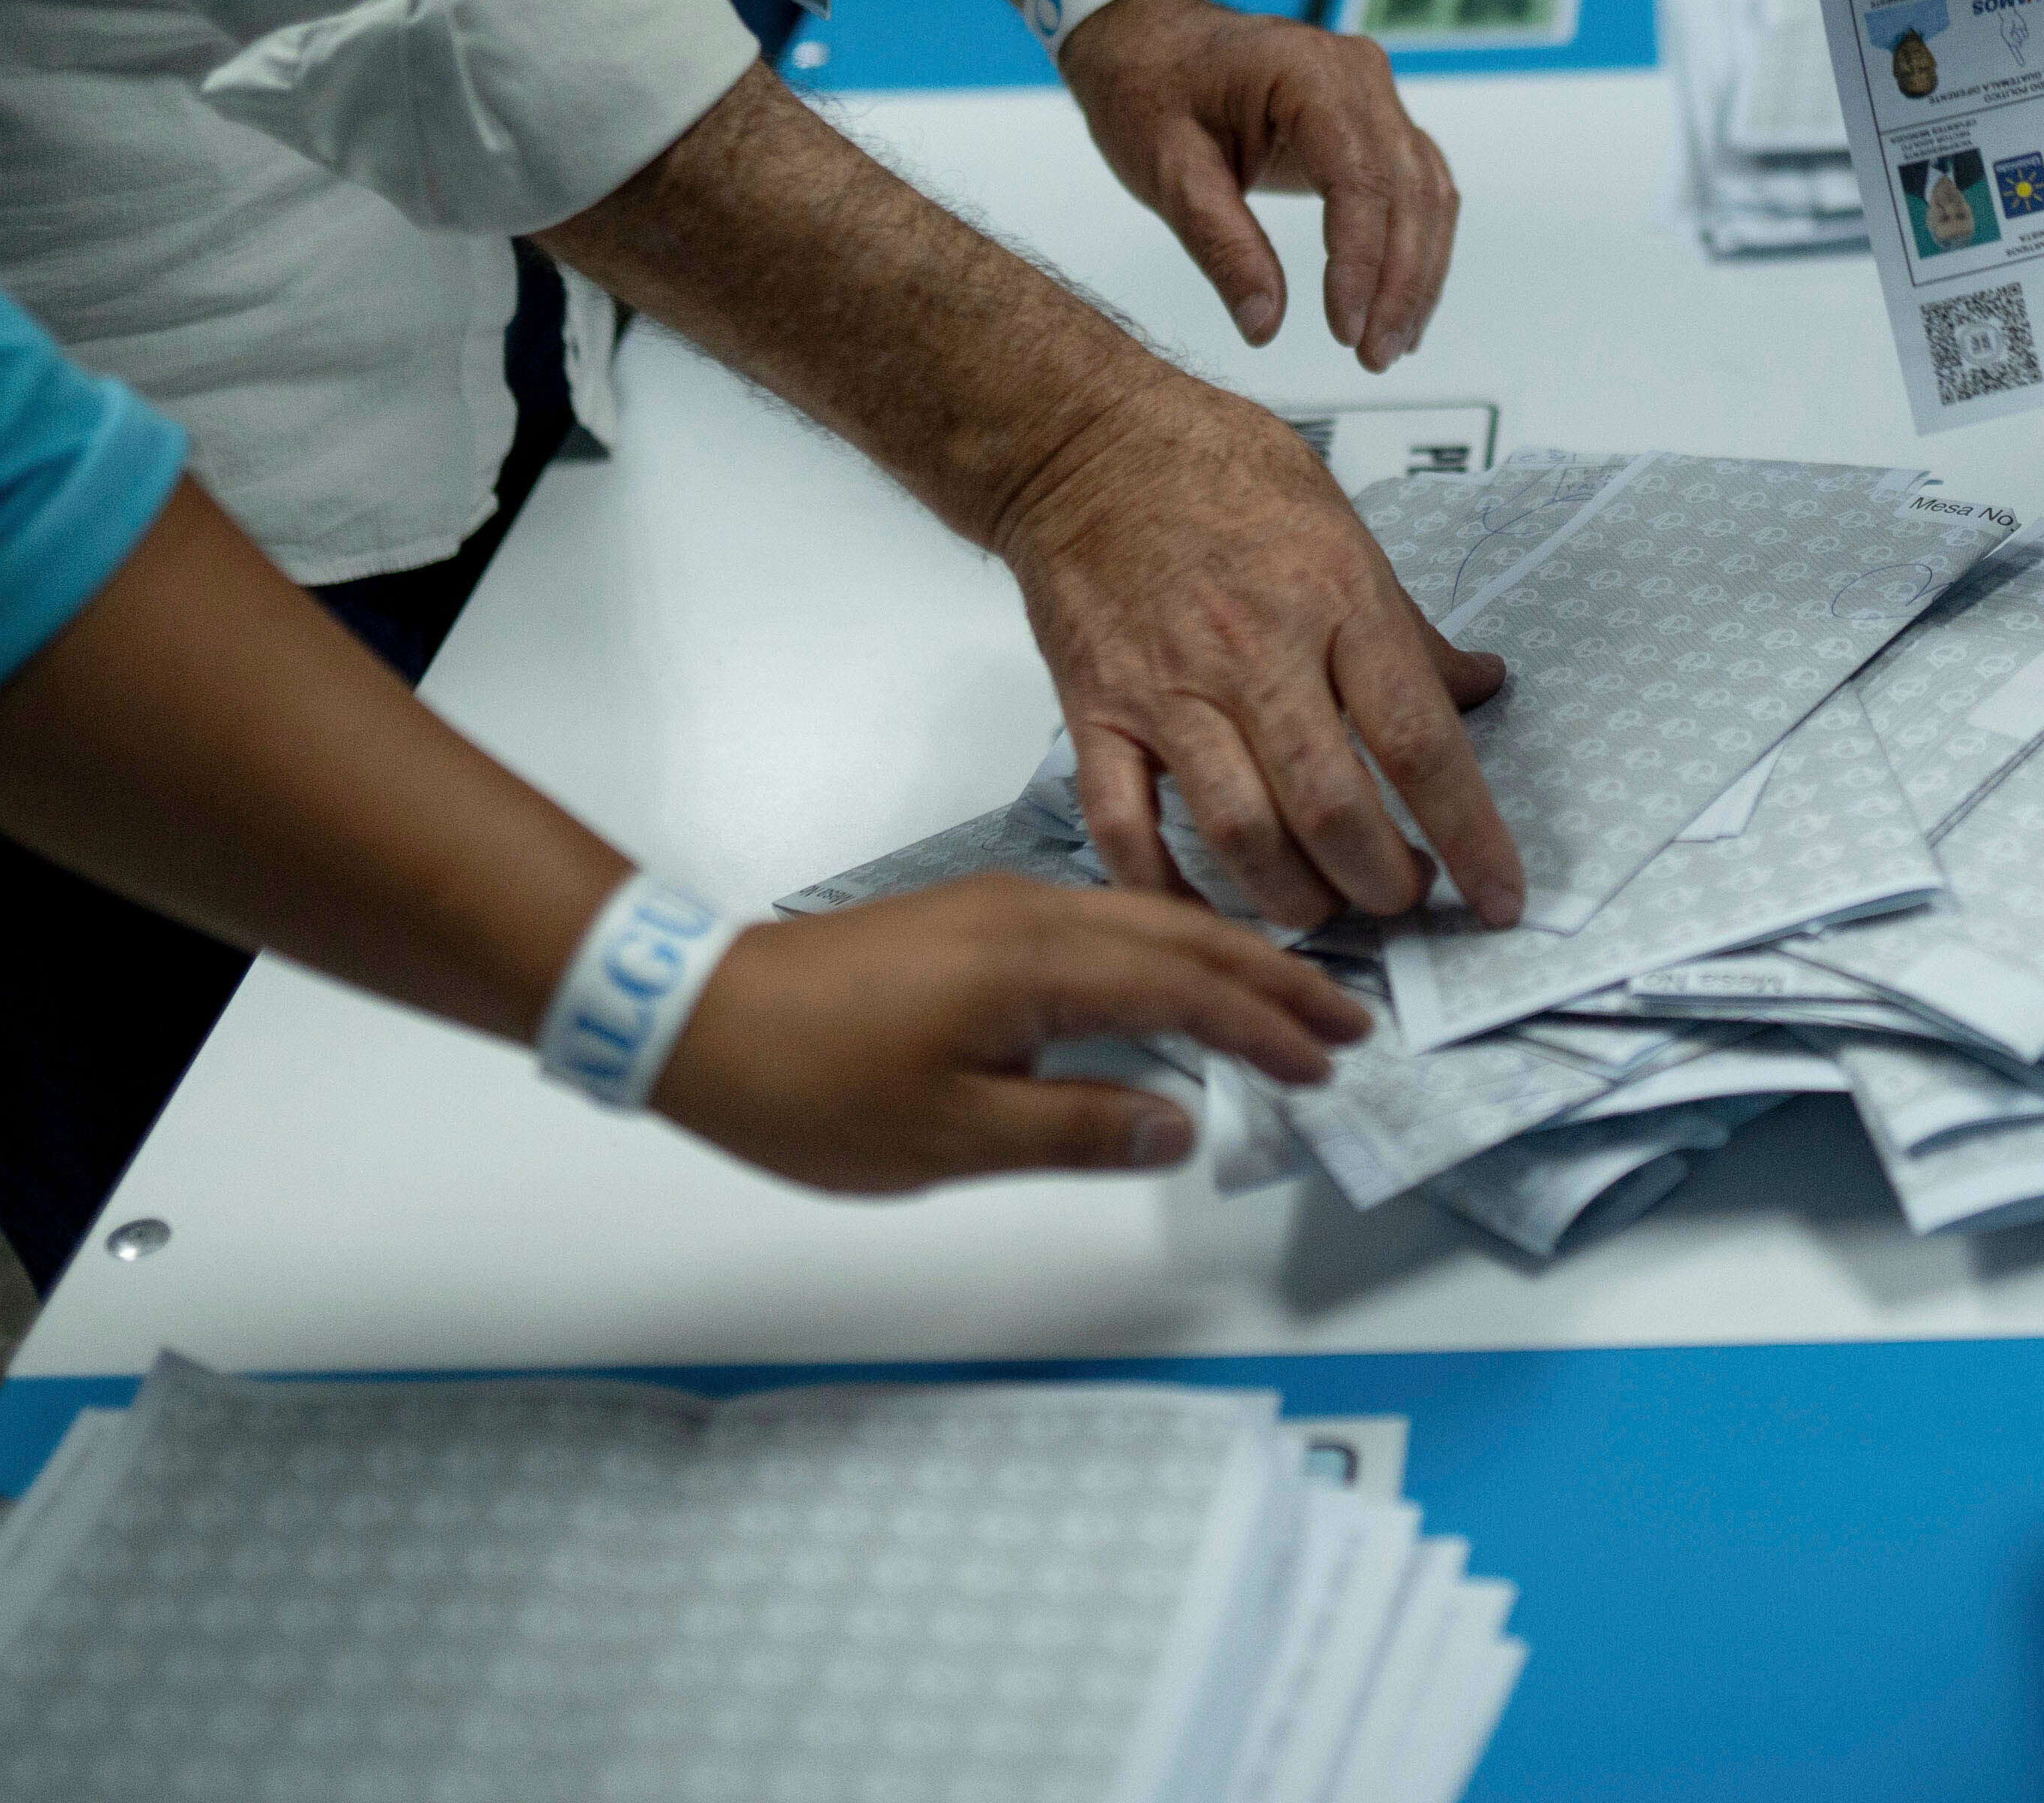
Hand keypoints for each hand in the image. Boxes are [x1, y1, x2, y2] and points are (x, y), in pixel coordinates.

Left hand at [652, 873, 1370, 1191]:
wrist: (696, 1014)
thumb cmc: (810, 1084)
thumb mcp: (951, 1136)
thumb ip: (1078, 1128)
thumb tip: (1178, 1122)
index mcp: (1038, 963)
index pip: (1188, 986)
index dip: (1265, 1027)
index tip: (1326, 1064)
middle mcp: (1032, 914)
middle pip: (1184, 935)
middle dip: (1273, 977)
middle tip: (1346, 1020)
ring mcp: (1001, 909)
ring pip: (1147, 920)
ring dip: (1223, 960)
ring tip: (1285, 1001)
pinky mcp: (973, 919)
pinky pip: (1104, 923)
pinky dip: (1165, 951)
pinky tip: (1175, 983)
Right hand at [998, 363, 1520, 931]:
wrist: (1084, 443)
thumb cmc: (1219, 472)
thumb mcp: (1346, 525)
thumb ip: (1410, 626)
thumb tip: (1482, 686)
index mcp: (1335, 596)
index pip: (1419, 740)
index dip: (1469, 833)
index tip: (1500, 894)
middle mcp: (1254, 649)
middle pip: (1332, 808)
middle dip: (1381, 882)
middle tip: (1403, 896)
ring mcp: (1168, 687)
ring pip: (1239, 833)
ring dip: (1294, 897)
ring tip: (1326, 906)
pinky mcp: (1096, 713)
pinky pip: (1125, 829)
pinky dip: (1167, 890)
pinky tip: (1207, 911)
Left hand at [1057, 0, 1459, 368]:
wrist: (1144, 36)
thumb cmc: (1147, 89)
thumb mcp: (1167, 171)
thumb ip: (1221, 245)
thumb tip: (1265, 326)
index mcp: (1306, 73)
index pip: (1360, 181)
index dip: (1361, 264)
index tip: (1345, 332)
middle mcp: (1358, 73)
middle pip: (1409, 190)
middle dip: (1399, 283)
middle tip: (1374, 357)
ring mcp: (1374, 91)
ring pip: (1426, 192)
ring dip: (1417, 274)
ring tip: (1388, 346)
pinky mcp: (1374, 118)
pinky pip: (1416, 184)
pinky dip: (1415, 247)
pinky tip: (1399, 304)